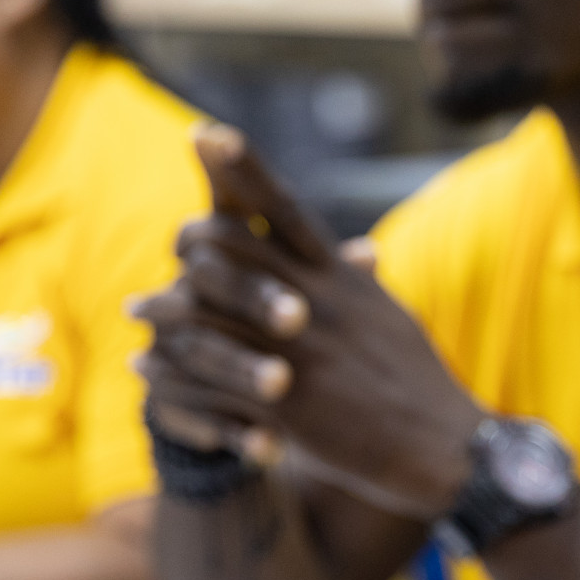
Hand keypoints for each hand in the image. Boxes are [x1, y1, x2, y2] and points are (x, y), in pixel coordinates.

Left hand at [136, 125, 484, 518]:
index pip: (285, 208)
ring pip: (208, 312)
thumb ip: (363, 284)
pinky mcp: (287, 405)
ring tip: (136, 310)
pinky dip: (169, 372)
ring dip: (164, 309)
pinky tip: (145, 368)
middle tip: (174, 242)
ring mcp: (300, 352)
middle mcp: (318, 303)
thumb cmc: (418, 383)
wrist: (443, 447)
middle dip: (192, 240)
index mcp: (341, 278)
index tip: (206, 132)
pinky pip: (207, 381)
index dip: (243, 168)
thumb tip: (359, 253)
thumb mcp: (392, 318)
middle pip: (233, 247)